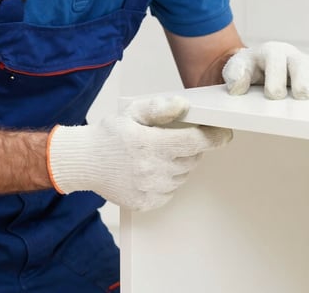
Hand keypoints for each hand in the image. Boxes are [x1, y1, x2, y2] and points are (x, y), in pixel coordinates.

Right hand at [46, 96, 231, 210]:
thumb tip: (183, 106)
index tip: (224, 134)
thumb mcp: (132, 112)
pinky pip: (171, 192)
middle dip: (192, 148)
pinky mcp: (145, 203)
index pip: (193, 142)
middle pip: (191, 159)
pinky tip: (153, 170)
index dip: (213, 138)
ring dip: (180, 165)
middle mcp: (151, 169)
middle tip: (177, 140)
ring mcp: (148, 189)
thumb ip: (158, 108)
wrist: (84, 161)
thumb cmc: (109, 134)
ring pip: (182, 176)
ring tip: (160, 154)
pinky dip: (169, 181)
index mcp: (149, 144)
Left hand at [222, 41, 308, 99]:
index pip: (276, 63)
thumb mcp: (234, 69)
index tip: (274, 96)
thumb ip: (233, 75)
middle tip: (303, 97)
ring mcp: (305, 62)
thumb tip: (238, 86)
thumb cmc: (247, 69)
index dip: (276, 80)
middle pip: (302, 65)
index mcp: (271, 51)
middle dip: (303, 81)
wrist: (256, 64)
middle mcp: (291, 54)